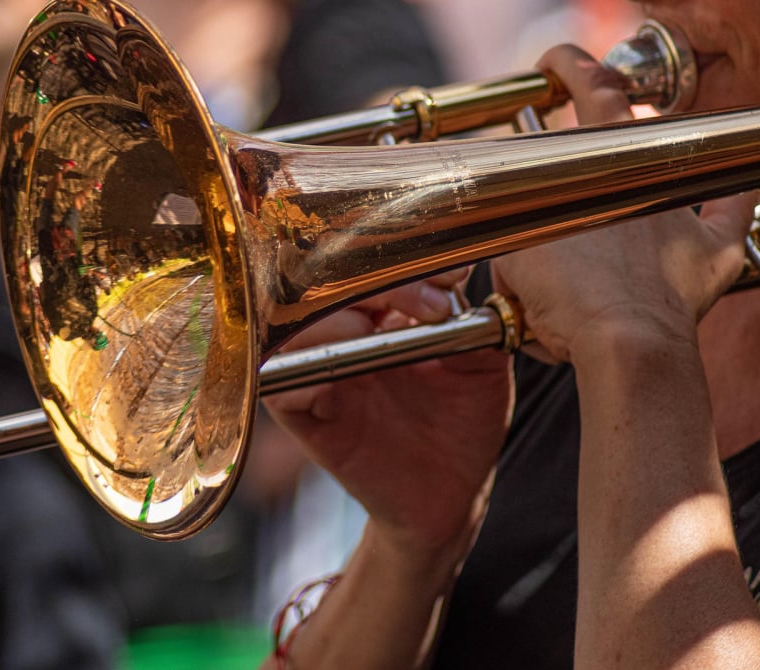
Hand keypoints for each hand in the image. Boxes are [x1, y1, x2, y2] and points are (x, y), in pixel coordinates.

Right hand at [263, 269, 513, 560]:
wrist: (450, 496)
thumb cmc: (461, 428)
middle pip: (327, 287)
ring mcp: (320, 375)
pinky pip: (280, 385)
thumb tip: (454, 286)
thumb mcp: (479, 369)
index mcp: (381, 316)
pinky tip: (341, 376)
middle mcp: (343, 338)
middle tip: (429, 306)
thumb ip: (469, 325)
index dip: (402, 263)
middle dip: (375, 285)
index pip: (368, 269)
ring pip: (295, 328)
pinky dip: (305, 373)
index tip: (448, 281)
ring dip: (335, 322)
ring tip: (378, 331)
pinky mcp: (304, 418)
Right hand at [492, 45, 754, 365]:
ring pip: (675, 159)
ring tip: (626, 162)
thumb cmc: (566, 300)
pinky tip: (738, 190)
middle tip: (580, 95)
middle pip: (631, 118)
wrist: (622, 343)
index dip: (570, 63)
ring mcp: (682, 209)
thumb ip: (515, 225)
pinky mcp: (712, 251)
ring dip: (648, 155)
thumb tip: (515, 224)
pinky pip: (733, 213)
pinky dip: (733, 200)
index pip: (591, 86)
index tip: (553, 61)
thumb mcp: (515, 254)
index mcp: (599, 161)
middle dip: (603, 98)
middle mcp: (646, 173)